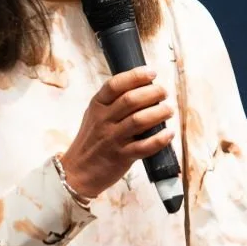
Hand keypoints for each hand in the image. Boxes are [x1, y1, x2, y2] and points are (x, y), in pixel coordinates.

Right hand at [60, 66, 174, 197]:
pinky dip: (160, 139)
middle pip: (131, 100)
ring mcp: (112, 139)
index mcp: (97, 106)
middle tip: (164, 93)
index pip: (115, 84)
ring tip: (168, 110)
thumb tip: (142, 87)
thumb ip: (112, 103)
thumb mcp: (94, 116)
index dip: (136, 76)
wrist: (78, 172)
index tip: (152, 73)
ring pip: (139, 120)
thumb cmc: (91, 142)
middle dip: (153, 93)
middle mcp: (103, 120)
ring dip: (159, 113)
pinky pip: (145, 146)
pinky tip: (168, 133)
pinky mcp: (121, 157)